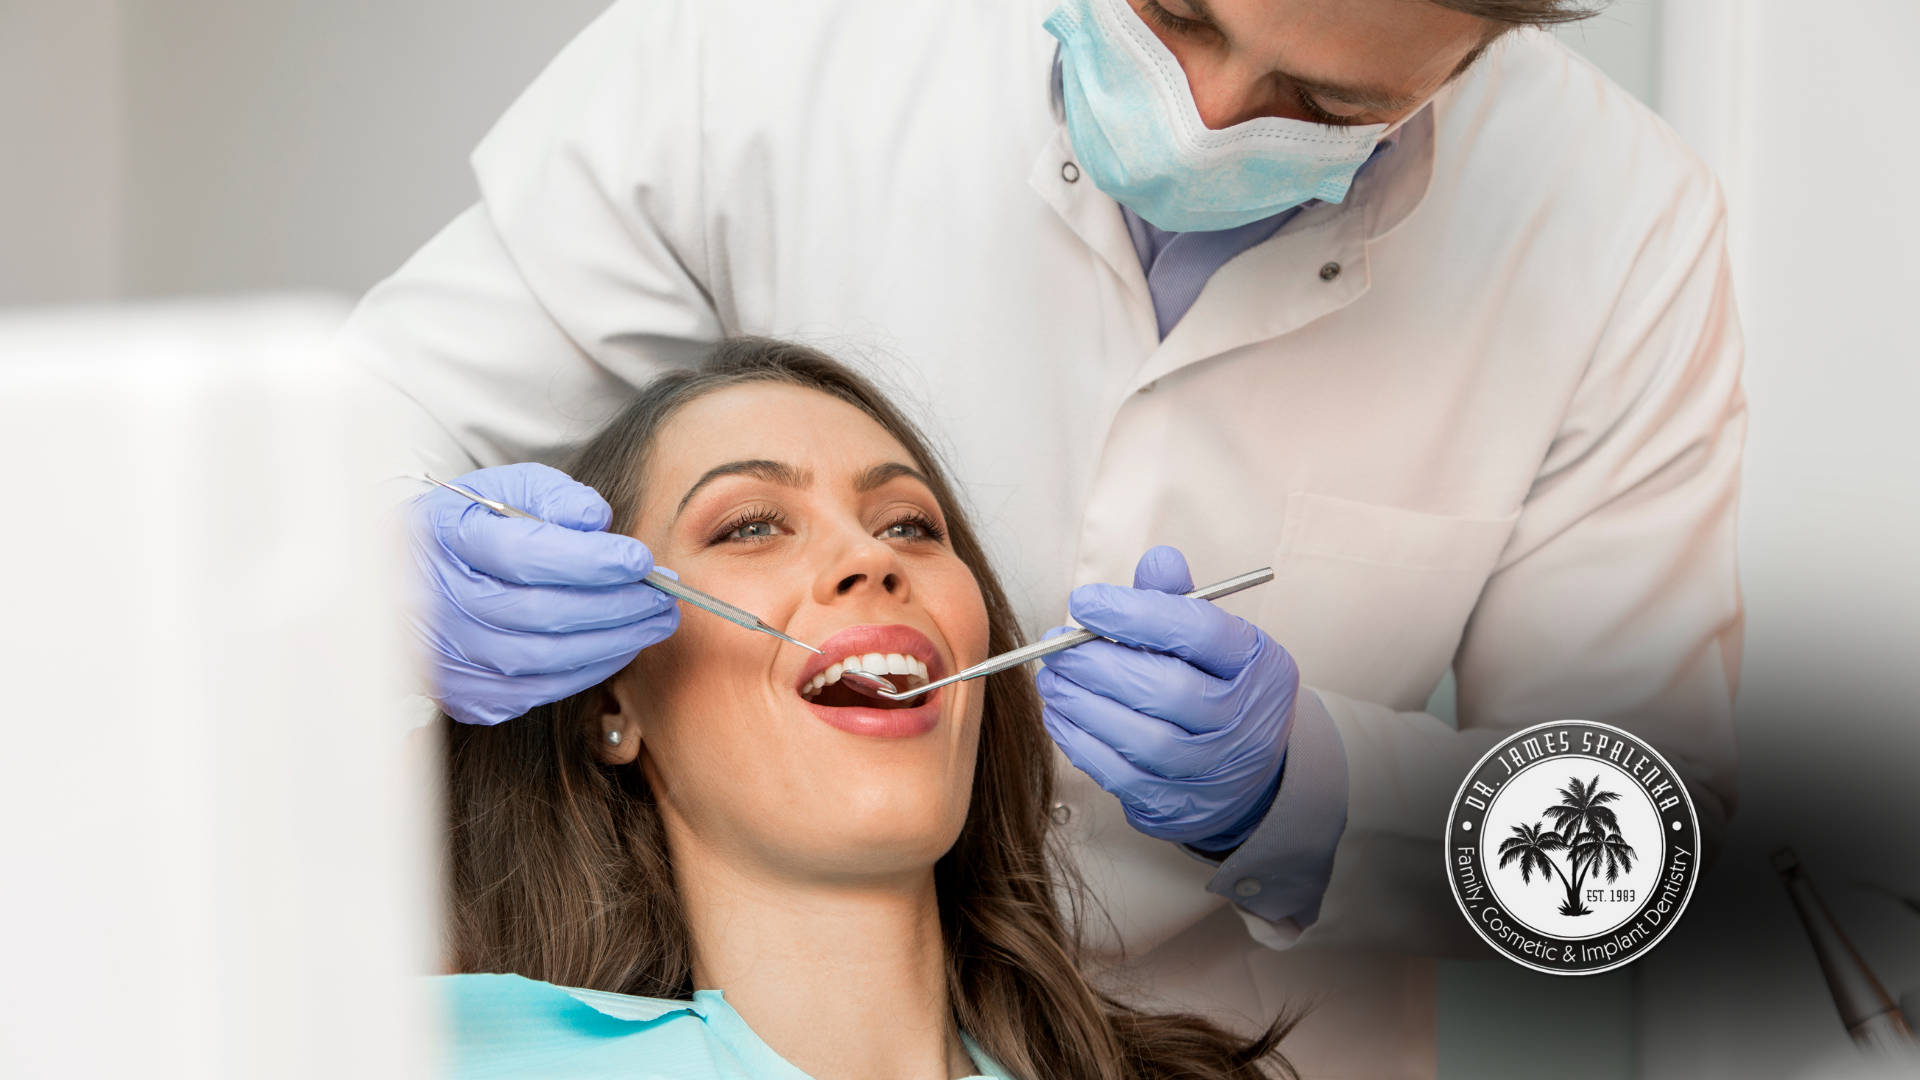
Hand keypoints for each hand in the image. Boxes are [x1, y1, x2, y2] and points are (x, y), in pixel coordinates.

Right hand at [404, 463, 679, 724]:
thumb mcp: (507, 489)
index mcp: (447, 539)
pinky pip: (539, 690)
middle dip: (615, 606)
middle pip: (540, 613)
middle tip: (664, 595)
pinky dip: (588, 670)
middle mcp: (439, 602)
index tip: (641, 560)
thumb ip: (554, 497)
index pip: (524, 556)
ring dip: (613, 642)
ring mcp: (448, 655)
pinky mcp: (466, 693)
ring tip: (655, 621)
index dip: (589, 561)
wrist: (414, 575)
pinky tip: (621, 646)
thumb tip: (598, 521)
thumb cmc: (474, 526)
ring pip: (543, 658)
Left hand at [1037, 546, 1298, 847]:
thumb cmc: (1216, 686)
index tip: (1084, 602)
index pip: (1197, 631)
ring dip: (1083, 705)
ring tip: (1051, 679)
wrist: (1245, 769)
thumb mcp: (1212, 638)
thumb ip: (1177, 600)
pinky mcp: (1178, 803)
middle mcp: (1242, 718)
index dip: (1135, 614)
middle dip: (1097, 664)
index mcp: (1254, 662)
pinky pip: (1122, 776)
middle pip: (1167, 689)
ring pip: (1143, 738)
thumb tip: (1158, 561)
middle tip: (1054, 647)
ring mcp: (1213, 767)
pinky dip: (1082, 744)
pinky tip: (1060, 716)